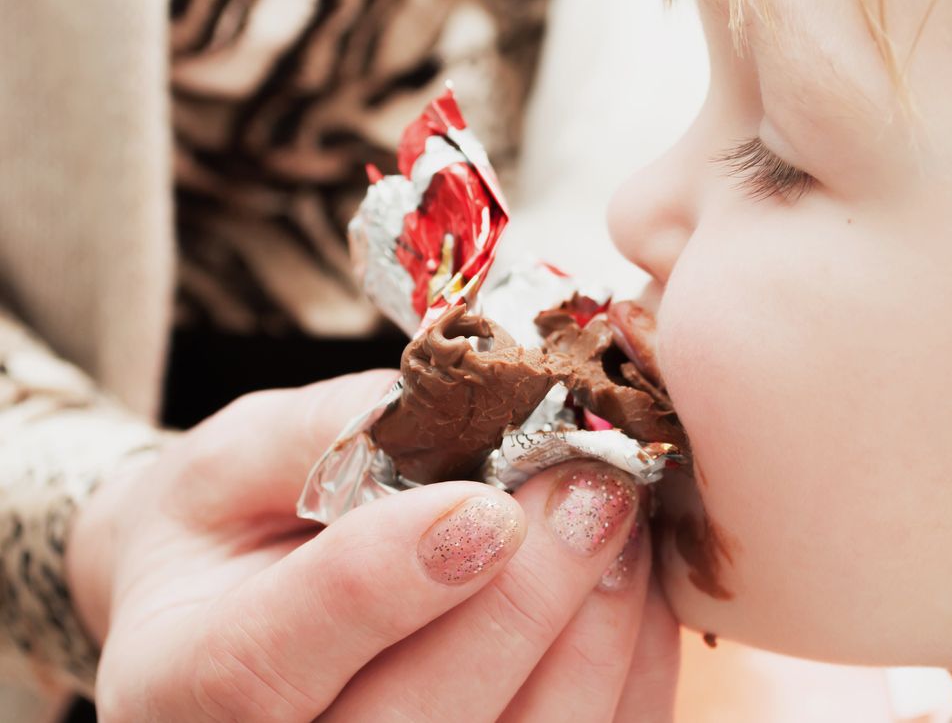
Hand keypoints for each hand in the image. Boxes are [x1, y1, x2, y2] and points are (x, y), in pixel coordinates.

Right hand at [67, 372, 679, 720]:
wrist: (240, 623)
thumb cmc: (231, 533)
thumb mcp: (230, 461)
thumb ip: (314, 435)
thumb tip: (442, 406)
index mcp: (176, 690)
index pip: (261, 670)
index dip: (381, 587)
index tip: (485, 503)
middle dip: (522, 606)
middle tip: (591, 488)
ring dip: (594, 635)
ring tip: (618, 518)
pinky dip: (630, 668)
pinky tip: (632, 578)